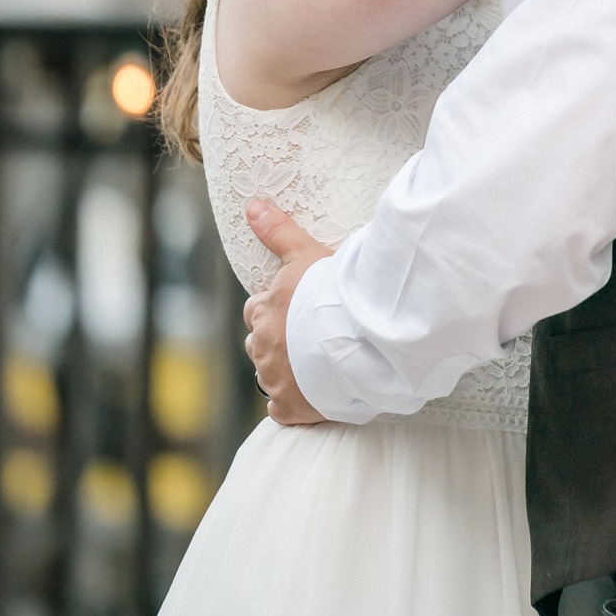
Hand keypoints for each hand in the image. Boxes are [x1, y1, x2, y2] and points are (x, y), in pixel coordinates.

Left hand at [241, 200, 333, 425]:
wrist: (362, 337)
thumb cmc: (336, 292)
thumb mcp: (306, 253)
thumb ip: (278, 231)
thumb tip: (252, 205)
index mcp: (263, 312)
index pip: (256, 311)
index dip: (275, 310)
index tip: (296, 310)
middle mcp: (262, 347)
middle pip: (260, 344)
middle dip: (278, 341)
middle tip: (309, 337)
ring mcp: (275, 379)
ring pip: (269, 375)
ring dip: (285, 370)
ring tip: (317, 364)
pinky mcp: (291, 407)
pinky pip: (280, 410)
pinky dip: (292, 404)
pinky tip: (312, 394)